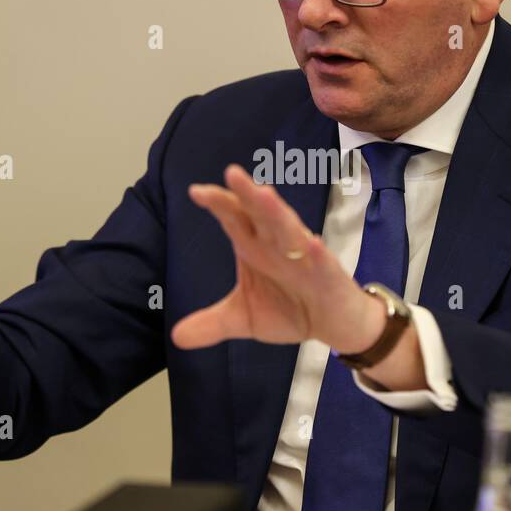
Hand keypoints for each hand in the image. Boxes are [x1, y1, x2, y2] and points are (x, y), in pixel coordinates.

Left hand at [171, 165, 383, 355]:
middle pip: (260, 214)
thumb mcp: (245, 318)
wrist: (335, 324)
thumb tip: (176, 337)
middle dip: (247, 194)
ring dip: (278, 213)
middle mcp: (277, 245)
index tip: (196, 192)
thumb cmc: (291, 308)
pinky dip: (317, 252)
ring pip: (290, 230)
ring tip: (264, 195)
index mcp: (255, 247)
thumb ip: (212, 323)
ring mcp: (305, 257)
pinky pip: (322, 262)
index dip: (219, 204)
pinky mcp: (328, 275)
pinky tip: (311, 242)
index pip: (235, 218)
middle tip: (231, 174)